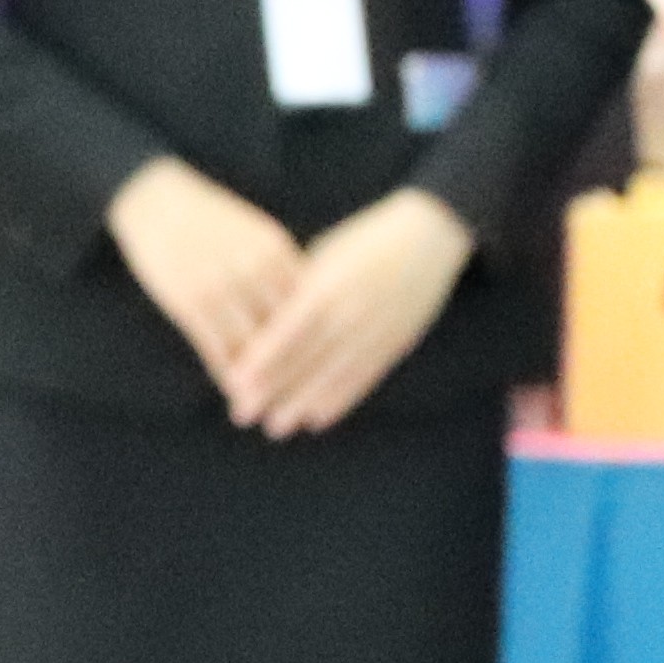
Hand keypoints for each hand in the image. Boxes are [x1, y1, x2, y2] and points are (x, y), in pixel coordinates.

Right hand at [110, 157, 307, 400]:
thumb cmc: (208, 216)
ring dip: (262, 384)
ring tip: (270, 409)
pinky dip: (226, 375)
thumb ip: (281, 268)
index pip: (308, 307)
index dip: (321, 342)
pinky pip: (215, 349)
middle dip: (297, 372)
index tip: (334, 370)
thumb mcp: (255, 232)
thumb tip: (307, 305)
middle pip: (285, 334)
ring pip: (251, 349)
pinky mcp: (187, 303)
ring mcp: (219, 289)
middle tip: (307, 404)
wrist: (152, 197)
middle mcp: (252, 270)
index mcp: (275, 249)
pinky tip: (234, 391)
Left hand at [217, 188, 477, 437]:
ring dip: (303, 404)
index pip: (287, 332)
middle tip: (242, 414)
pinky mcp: (396, 342)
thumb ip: (296, 290)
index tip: (234, 383)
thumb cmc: (362, 242)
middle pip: (307, 360)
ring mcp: (378, 331)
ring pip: (334, 376)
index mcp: (329, 286)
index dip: (261, 361)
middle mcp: (353, 313)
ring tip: (276, 427)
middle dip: (273, 391)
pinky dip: (340, 400)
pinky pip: (365, 378)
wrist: (429, 235)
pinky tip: (317, 418)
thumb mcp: (326, 256)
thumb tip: (259, 324)